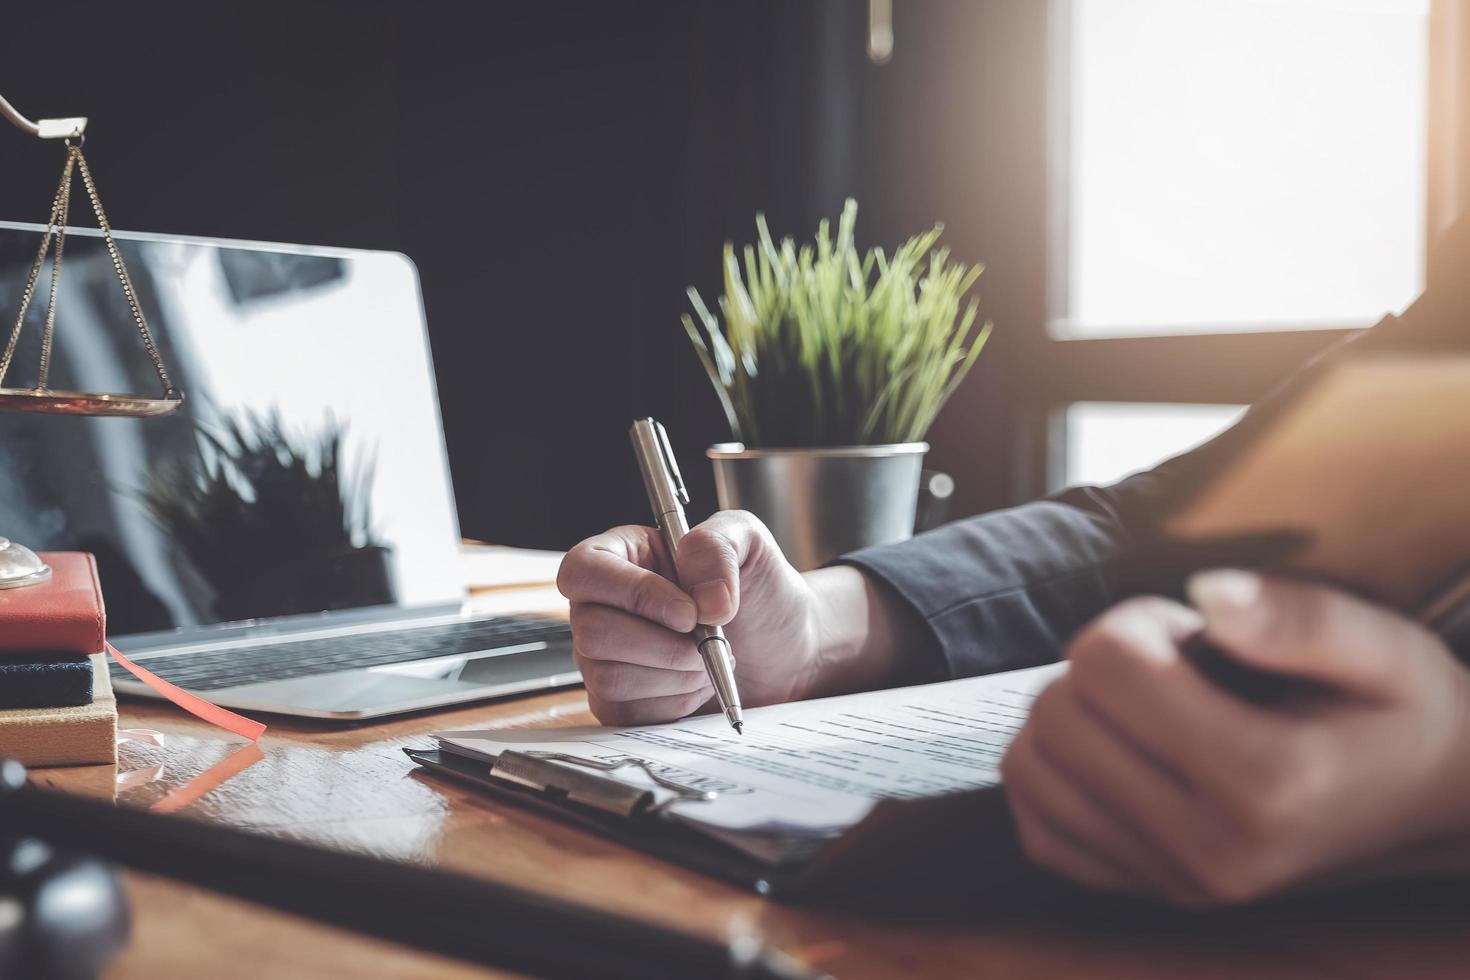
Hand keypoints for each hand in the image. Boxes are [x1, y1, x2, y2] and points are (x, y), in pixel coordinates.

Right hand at [557, 511, 829, 724]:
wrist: (784, 652)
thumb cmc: (758, 591)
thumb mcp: (749, 543)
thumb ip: (718, 547)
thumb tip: (702, 599)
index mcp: (622, 556)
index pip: (585, 569)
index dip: (633, 593)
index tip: (688, 613)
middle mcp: (601, 606)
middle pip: (594, 632)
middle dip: (665, 646)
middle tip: (708, 639)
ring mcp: (603, 657)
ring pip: (611, 677)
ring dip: (675, 674)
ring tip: (705, 659)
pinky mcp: (618, 702)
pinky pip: (627, 713)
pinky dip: (674, 701)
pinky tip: (695, 682)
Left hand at [1001, 570, 1469, 906]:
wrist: (1428, 807)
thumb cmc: (1398, 712)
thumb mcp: (1382, 646)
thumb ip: (1296, 617)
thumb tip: (1204, 592)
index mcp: (1267, 782)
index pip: (1106, 665)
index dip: (1135, 620)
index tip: (1190, 632)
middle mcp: (1211, 850)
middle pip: (1058, 715)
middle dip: (1098, 663)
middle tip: (1168, 667)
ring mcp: (1172, 883)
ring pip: (1029, 769)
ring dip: (1070, 714)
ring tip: (1146, 708)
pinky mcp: (1143, 894)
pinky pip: (1035, 826)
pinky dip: (1052, 774)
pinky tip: (1113, 749)